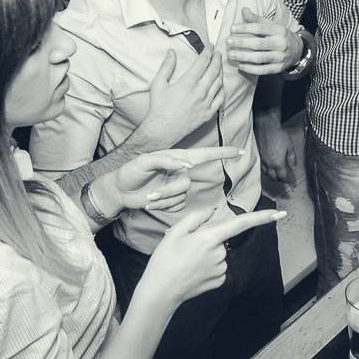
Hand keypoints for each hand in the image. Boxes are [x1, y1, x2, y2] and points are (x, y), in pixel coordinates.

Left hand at [98, 145, 241, 213]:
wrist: (120, 191)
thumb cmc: (130, 172)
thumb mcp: (143, 162)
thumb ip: (165, 160)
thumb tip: (184, 164)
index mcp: (176, 158)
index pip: (204, 154)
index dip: (222, 153)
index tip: (239, 151)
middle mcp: (179, 171)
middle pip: (186, 184)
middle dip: (168, 192)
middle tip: (150, 195)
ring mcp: (177, 187)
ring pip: (180, 197)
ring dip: (162, 200)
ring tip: (147, 197)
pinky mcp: (173, 200)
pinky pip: (176, 207)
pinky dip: (162, 207)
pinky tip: (150, 203)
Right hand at [137, 47, 224, 147]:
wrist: (162, 130)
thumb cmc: (159, 107)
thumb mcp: (158, 84)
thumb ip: (167, 66)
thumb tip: (172, 52)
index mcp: (188, 83)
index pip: (203, 62)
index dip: (208, 52)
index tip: (210, 46)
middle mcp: (200, 92)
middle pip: (214, 70)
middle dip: (217, 59)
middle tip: (217, 53)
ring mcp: (206, 103)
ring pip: (219, 83)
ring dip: (221, 72)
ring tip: (219, 65)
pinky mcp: (208, 113)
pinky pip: (220, 99)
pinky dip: (222, 89)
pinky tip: (221, 84)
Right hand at [141, 204, 286, 306]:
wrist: (160, 292)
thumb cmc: (164, 260)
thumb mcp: (175, 232)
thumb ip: (196, 217)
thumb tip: (212, 211)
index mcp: (210, 237)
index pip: (241, 224)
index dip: (262, 217)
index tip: (280, 213)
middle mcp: (220, 253)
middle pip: (221, 239)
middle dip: (208, 240)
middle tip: (185, 248)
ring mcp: (221, 270)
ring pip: (219, 254)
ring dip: (207, 255)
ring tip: (186, 261)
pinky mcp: (220, 281)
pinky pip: (217, 268)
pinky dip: (207, 267)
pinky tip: (192, 272)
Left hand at [227, 8, 302, 75]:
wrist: (298, 50)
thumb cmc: (279, 36)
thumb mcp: (271, 25)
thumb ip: (256, 19)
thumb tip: (243, 10)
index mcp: (278, 30)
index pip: (260, 28)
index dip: (245, 28)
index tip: (232, 29)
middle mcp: (280, 43)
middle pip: (259, 43)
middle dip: (242, 43)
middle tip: (228, 42)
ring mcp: (280, 57)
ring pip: (260, 57)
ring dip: (243, 57)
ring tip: (231, 55)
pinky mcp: (278, 68)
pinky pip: (263, 70)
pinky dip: (251, 69)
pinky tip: (240, 66)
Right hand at [257, 124, 298, 184]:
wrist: (266, 126)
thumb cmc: (278, 134)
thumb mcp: (290, 146)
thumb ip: (291, 158)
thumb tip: (293, 167)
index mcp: (278, 163)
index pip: (282, 176)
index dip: (287, 180)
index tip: (290, 180)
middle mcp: (269, 164)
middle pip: (273, 177)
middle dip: (279, 179)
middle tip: (283, 179)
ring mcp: (262, 160)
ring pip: (266, 173)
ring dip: (271, 175)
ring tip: (275, 174)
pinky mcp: (258, 155)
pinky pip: (261, 166)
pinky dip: (265, 169)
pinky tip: (267, 167)